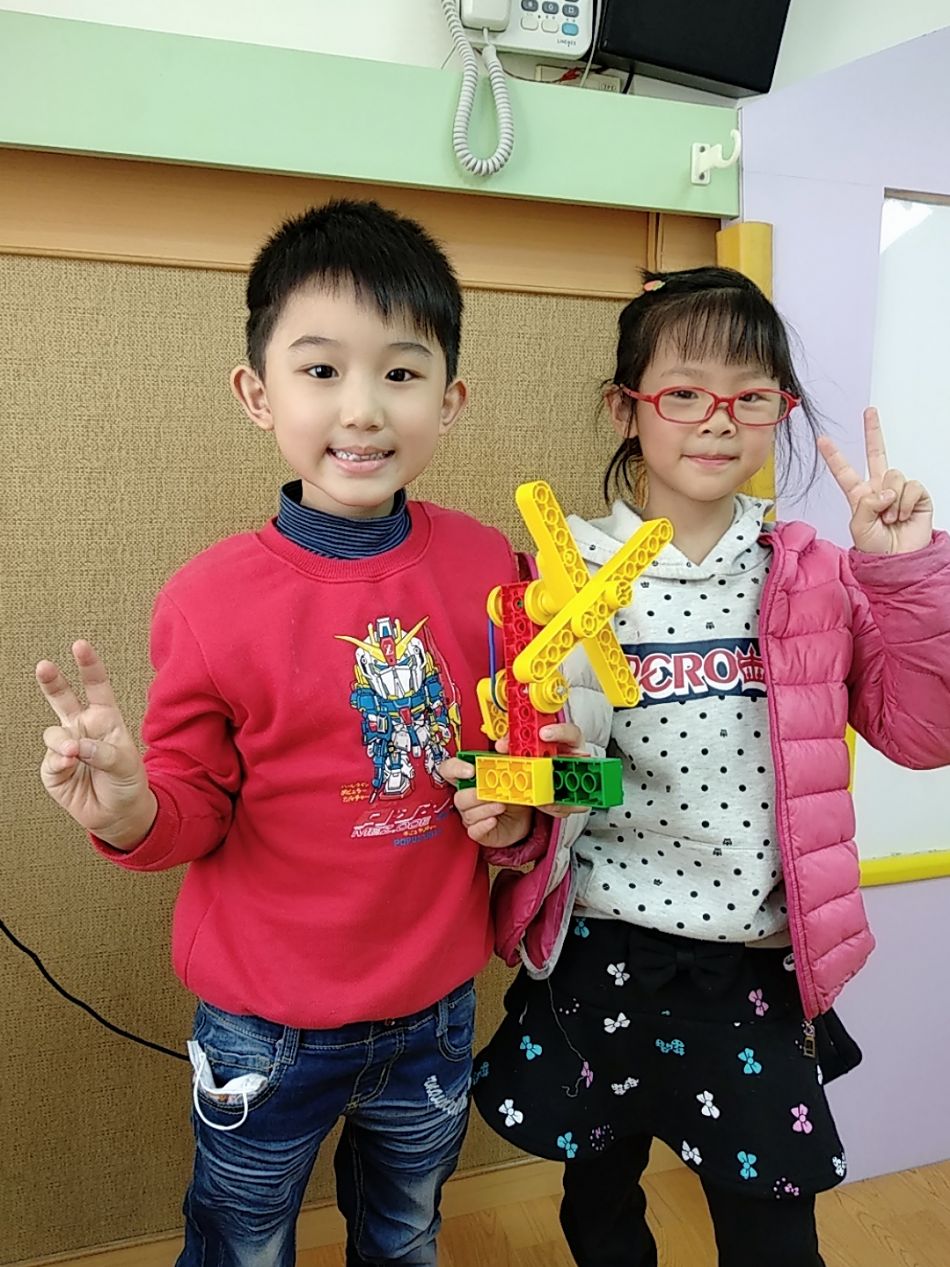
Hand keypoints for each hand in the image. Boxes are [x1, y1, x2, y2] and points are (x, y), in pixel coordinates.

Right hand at [36, 640, 156, 847]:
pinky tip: (68, 764)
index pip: (96, 686)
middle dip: (52, 681)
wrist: (119, 815)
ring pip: (53, 733)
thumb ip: (104, 752)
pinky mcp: (54, 769)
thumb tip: (76, 745)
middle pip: (63, 699)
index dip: (88, 666)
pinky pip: (50, 760)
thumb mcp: (127, 765)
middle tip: (44, 666)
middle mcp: (83, 729)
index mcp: (105, 719)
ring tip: (73, 753)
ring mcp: (66, 748)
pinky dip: (58, 762)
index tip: (79, 645)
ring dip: (62, 742)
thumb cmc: (127, 783)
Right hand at [439, 722, 586, 848]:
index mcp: (473, 776)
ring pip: (466, 812)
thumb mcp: (514, 769)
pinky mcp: (479, 830)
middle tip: (490, 791)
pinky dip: (483, 825)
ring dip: (483, 808)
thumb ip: (508, 755)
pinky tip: (494, 820)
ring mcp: (472, 814)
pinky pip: (473, 830)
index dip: (455, 768)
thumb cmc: (516, 789)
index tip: (470, 770)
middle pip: (458, 794)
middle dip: (474, 793)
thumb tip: (504, 743)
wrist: (527, 815)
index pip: (449, 769)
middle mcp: (469, 795)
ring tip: (501, 804)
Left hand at [818, 408, 932, 554]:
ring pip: (894, 475)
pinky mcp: (917, 495)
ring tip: (890, 518)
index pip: (845, 472)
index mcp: (859, 496)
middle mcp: (879, 489)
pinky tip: (903, 516)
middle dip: (873, 431)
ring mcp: (898, 490)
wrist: (899, 561)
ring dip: (891, 500)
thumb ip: (865, 505)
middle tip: (869, 412)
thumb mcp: (859, 528)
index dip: (834, 456)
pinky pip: (911, 486)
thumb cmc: (876, 549)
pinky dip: (906, 502)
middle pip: (877, 454)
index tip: (822, 439)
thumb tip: (884, 491)